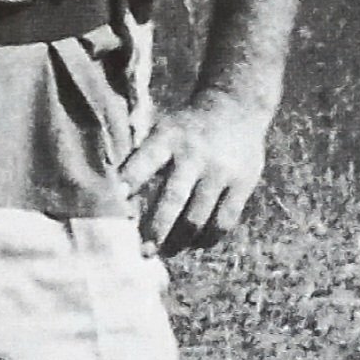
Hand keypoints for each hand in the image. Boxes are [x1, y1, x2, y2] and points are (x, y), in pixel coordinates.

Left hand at [116, 89, 271, 253]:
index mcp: (169, 138)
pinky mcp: (243, 184)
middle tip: (144, 253)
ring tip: (167, 252)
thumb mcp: (163, 132)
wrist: (236, 106)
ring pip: (199, 218)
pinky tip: (195, 243)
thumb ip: (142, 162)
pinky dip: (208, 238)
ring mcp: (221, 171)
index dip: (130, 181)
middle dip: (156, 230)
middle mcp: (195, 154)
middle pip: (173, 199)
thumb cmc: (186, 130)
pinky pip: (224, 222)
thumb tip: (116, 202)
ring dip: (181, 241)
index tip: (116, 201)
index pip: (145, 161)